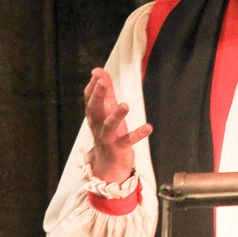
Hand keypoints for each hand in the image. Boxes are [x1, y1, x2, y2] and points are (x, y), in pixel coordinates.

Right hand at [84, 68, 151, 182]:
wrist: (108, 166)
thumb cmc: (108, 133)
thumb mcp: (107, 111)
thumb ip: (105, 92)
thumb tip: (97, 70)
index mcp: (94, 116)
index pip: (89, 100)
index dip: (92, 87)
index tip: (97, 74)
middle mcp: (98, 126)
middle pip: (94, 110)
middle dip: (97, 95)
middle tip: (101, 82)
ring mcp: (108, 138)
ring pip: (109, 126)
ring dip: (117, 115)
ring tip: (125, 105)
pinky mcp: (119, 148)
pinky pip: (128, 141)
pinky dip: (137, 134)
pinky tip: (148, 127)